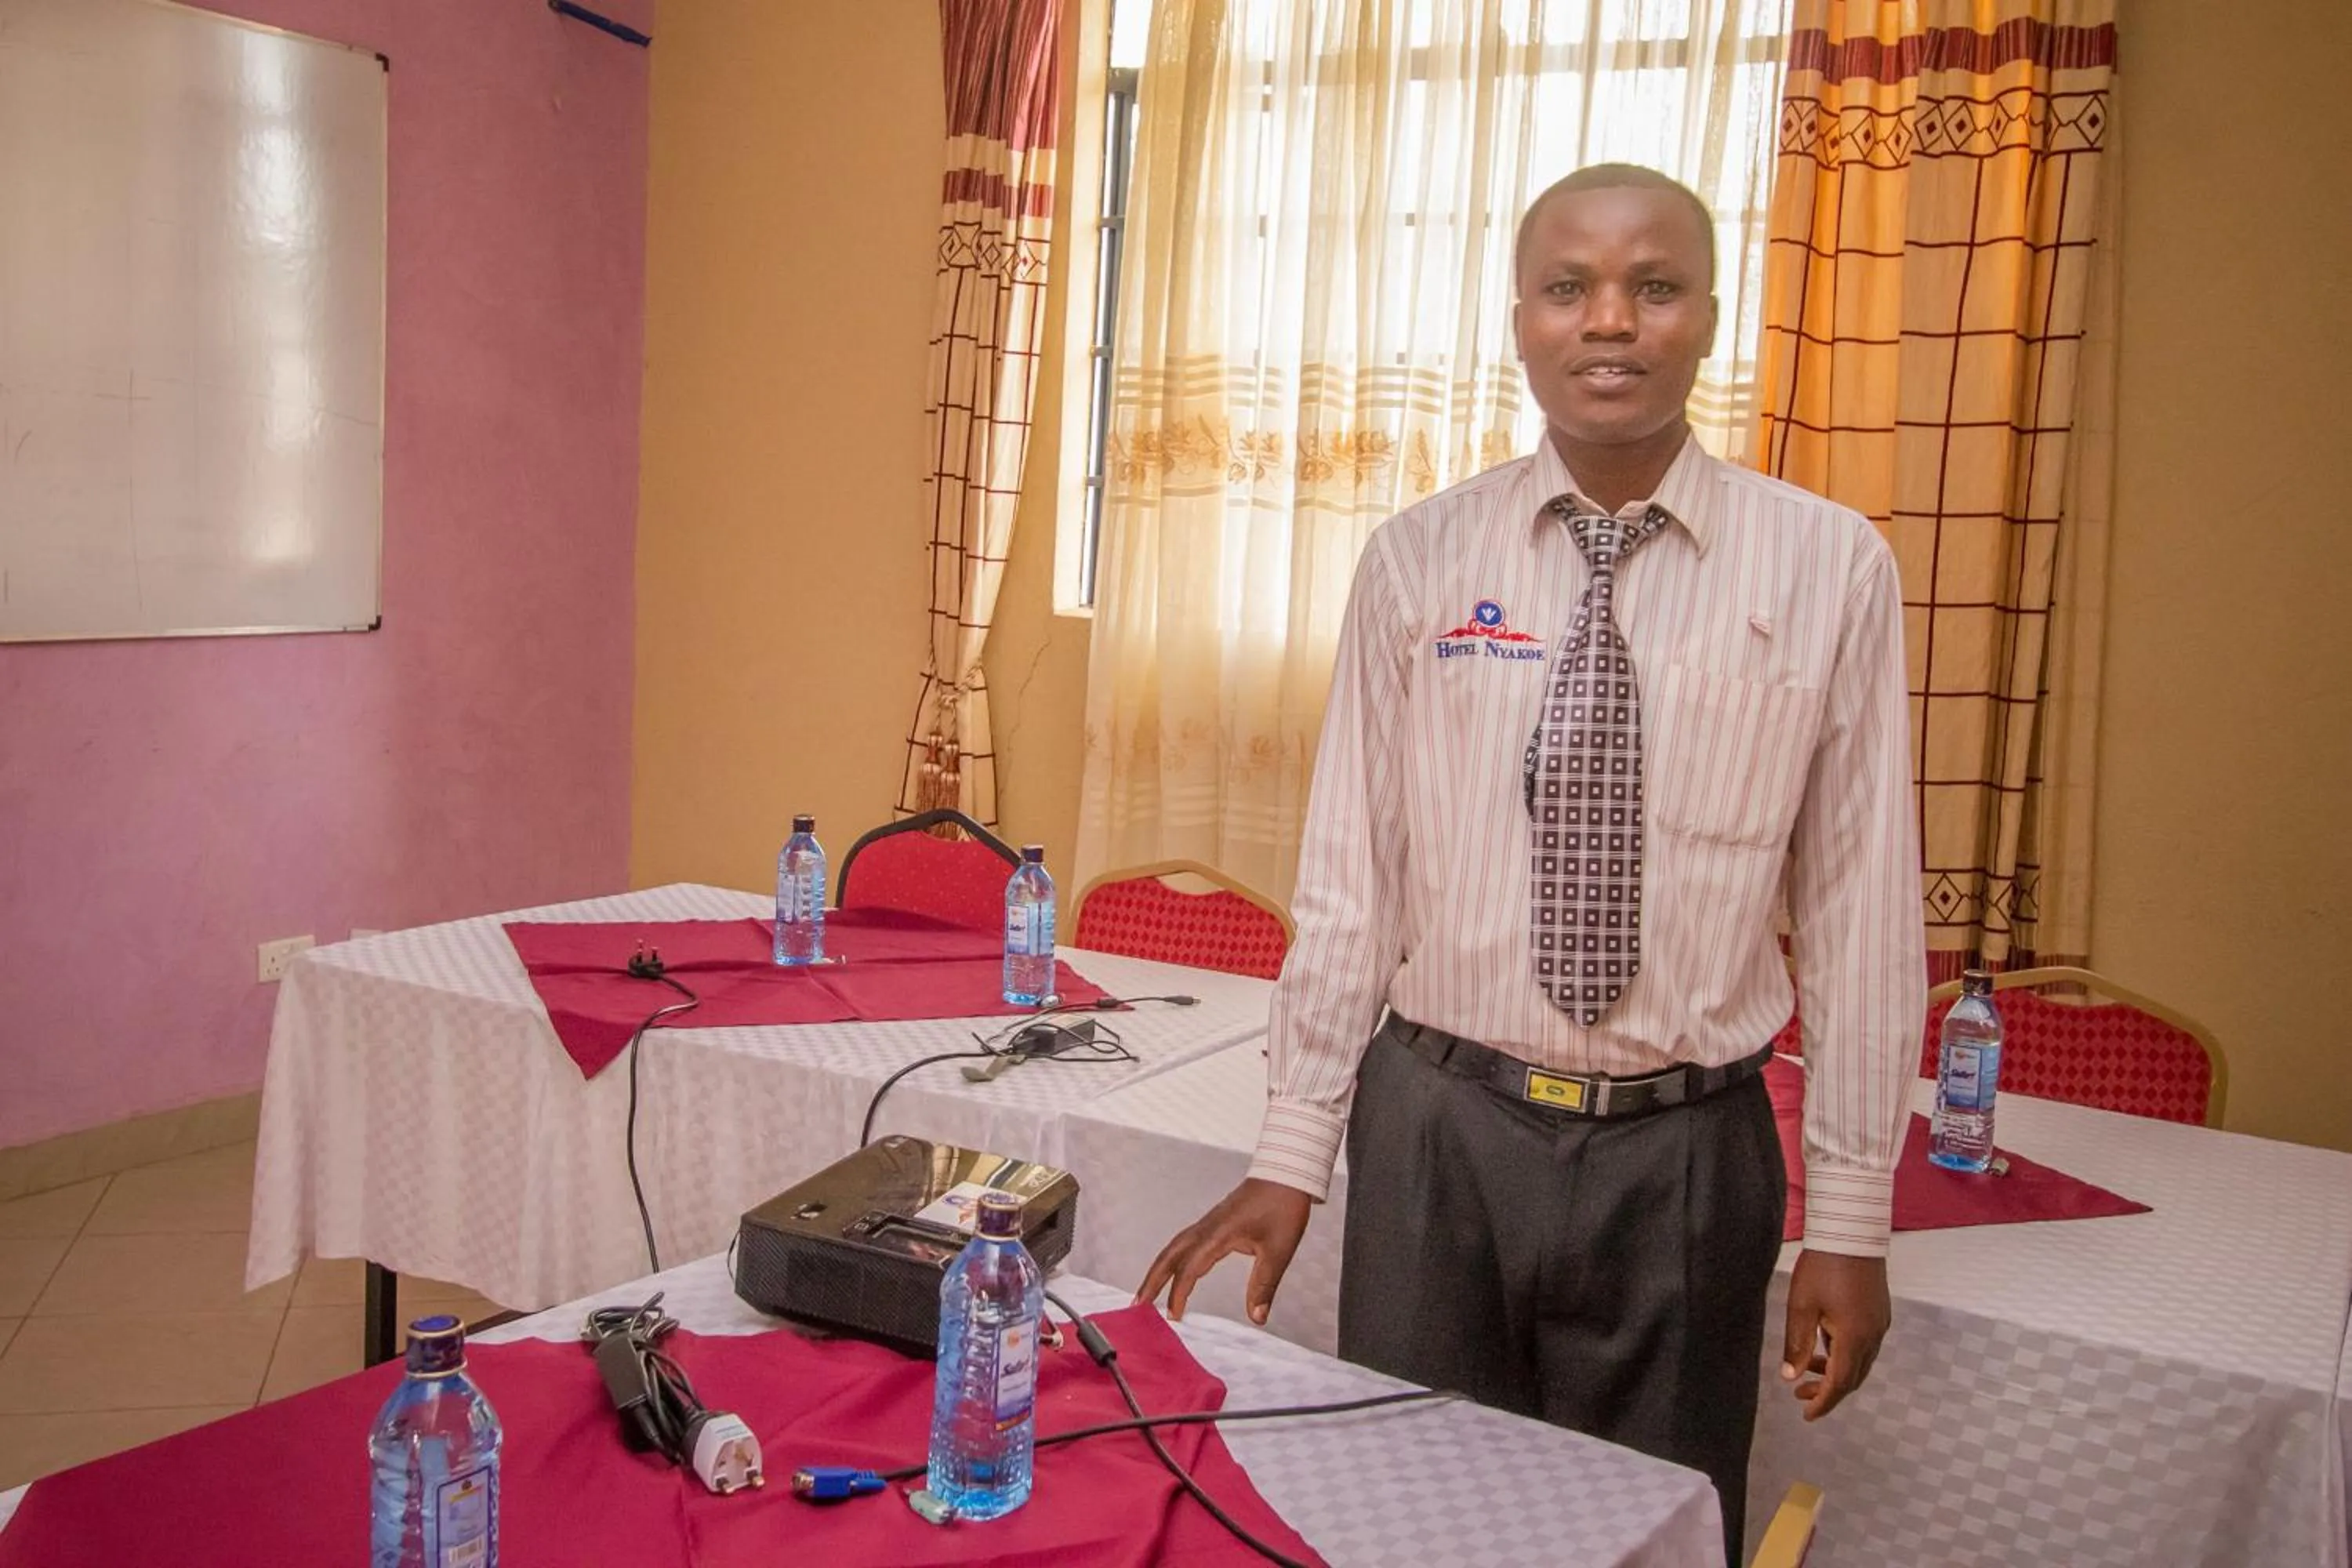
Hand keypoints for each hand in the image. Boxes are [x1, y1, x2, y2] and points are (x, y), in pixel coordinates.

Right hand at [1135, 1178, 1312, 1324]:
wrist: (1285, 1175)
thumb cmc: (1283, 1207)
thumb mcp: (1278, 1251)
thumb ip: (1264, 1286)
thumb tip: (1258, 1317)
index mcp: (1218, 1235)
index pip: (1190, 1268)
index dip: (1179, 1293)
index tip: (1174, 1316)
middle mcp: (1206, 1228)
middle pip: (1169, 1256)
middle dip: (1151, 1282)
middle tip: (1137, 1306)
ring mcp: (1207, 1224)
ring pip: (1173, 1248)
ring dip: (1157, 1270)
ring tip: (1146, 1293)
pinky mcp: (1213, 1223)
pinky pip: (1183, 1242)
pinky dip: (1172, 1259)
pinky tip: (1173, 1270)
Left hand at [1780, 1250, 1889, 1420]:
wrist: (1851, 1232)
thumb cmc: (1822, 1266)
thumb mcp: (1801, 1307)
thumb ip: (1797, 1344)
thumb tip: (1791, 1376)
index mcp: (1854, 1338)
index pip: (1840, 1384)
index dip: (1823, 1402)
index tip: (1807, 1415)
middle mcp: (1873, 1336)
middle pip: (1853, 1377)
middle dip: (1828, 1391)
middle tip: (1800, 1395)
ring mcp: (1880, 1323)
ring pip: (1861, 1362)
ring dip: (1837, 1371)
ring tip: (1809, 1369)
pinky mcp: (1880, 1312)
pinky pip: (1865, 1344)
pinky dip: (1846, 1354)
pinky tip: (1826, 1344)